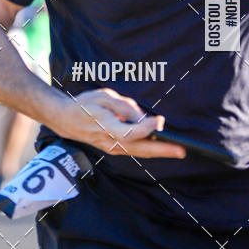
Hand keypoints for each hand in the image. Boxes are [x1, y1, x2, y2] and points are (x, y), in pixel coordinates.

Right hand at [51, 88, 185, 158]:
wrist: (66, 120)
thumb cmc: (85, 105)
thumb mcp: (102, 96)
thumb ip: (123, 106)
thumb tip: (142, 117)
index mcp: (106, 126)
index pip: (131, 132)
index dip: (147, 127)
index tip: (160, 120)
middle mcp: (110, 141)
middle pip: (140, 149)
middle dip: (162, 150)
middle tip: (182, 150)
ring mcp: (112, 148)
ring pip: (139, 152)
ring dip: (158, 152)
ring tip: (177, 150)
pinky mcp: (114, 149)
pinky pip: (134, 151)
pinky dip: (149, 149)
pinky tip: (161, 146)